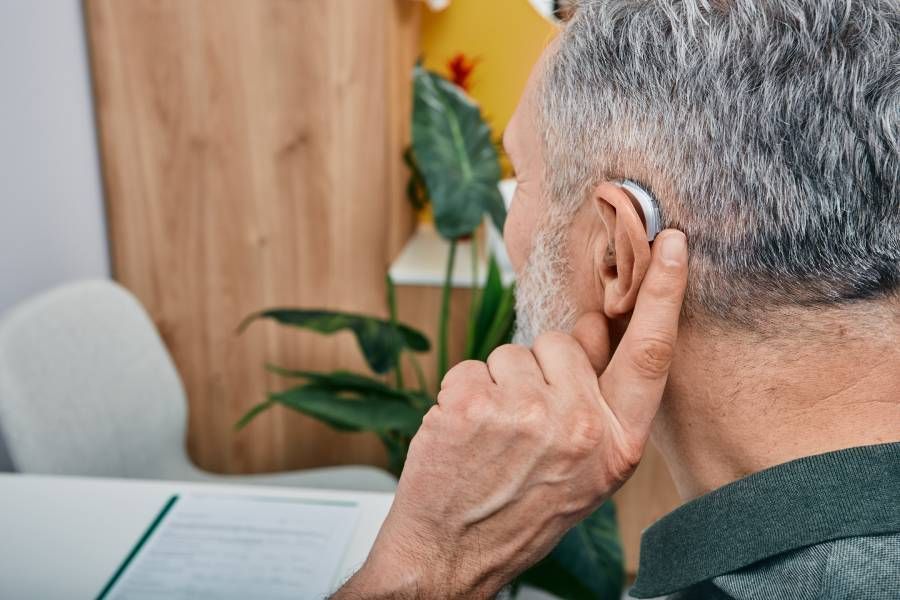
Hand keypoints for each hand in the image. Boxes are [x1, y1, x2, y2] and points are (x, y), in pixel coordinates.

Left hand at [335, 230, 687, 598]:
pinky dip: (463, 391)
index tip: (669, 243)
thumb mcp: (585, 469)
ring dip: (500, 383)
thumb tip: (593, 327)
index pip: (649, 354)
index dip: (663, 293)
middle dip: (540, 367)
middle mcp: (580, 427)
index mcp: (618, 444)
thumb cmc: (522, 510)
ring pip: (514, 352)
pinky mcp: (474, 404)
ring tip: (494, 435)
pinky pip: (473, 365)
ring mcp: (526, 414)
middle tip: (524, 423)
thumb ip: (598, 397)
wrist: (453, 553)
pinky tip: (465, 434)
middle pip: (563, 342)